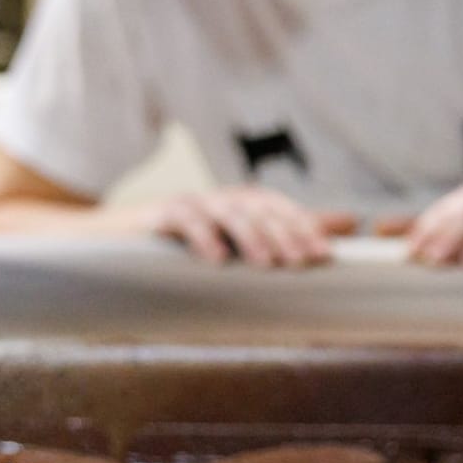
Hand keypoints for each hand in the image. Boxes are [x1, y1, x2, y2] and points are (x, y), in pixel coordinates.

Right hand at [147, 187, 357, 267]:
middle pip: (260, 209)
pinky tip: (216, 259)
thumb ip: (284, 237)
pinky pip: (185, 220)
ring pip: (228, 212)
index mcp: (241, 206)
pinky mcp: (159, 216)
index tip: (325, 255)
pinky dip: (202, 236)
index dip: (304, 227)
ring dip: (251, 236)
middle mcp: (220, 200)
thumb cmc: (185, 254)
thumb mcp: (235, 249)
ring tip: (267, 263)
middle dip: (286, 233)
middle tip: (305, 261)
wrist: (117, 246)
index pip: (279, 209)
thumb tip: (345, 230)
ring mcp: (191, 204)